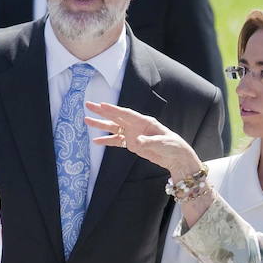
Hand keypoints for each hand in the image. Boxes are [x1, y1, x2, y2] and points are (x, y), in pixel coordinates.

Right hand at [84, 101, 201, 178]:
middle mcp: (136, 126)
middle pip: (116, 117)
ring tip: (87, 120)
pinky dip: (107, 141)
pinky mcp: (132, 144)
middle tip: (89, 105)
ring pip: (114, 128)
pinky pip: (116, 142)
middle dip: (102, 112)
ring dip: (101, 125)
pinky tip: (96, 141)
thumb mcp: (163, 143)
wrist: (176, 158)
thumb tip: (135, 142)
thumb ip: (148, 142)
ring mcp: (133, 135)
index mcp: (145, 121)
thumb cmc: (173, 146)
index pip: (126, 113)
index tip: (102, 105)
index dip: (114, 110)